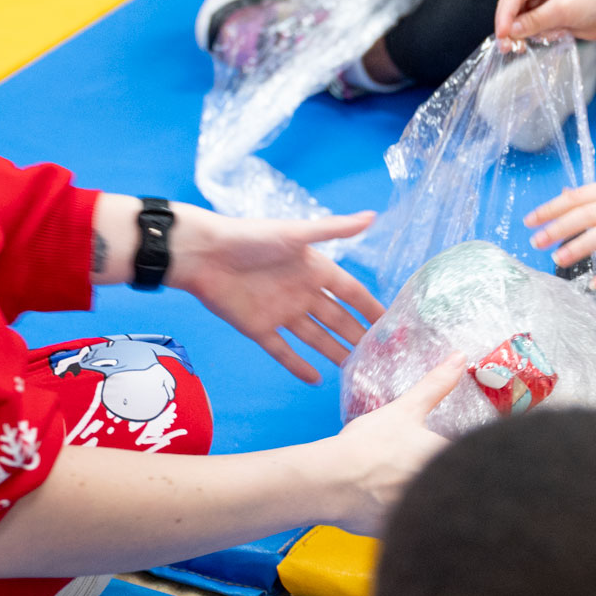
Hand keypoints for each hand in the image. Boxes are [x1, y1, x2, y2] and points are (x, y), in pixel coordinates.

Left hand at [163, 205, 387, 383]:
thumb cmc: (250, 238)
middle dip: (359, 336)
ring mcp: (282, 312)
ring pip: (316, 338)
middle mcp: (302, 293)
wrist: (203, 254)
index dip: (371, 307)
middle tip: (382, 357)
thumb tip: (373, 216)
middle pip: (338, 319)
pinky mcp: (259, 329)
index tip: (393, 324)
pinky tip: (317, 380)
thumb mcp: (295, 233)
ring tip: (357, 371)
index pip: (351, 293)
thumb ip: (334, 230)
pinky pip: (283, 351)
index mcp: (314, 269)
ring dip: (335, 352)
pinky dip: (299, 366)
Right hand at [326, 351, 469, 535]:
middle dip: (449, 482)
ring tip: (403, 491)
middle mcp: (440, 489)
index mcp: (447, 459)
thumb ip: (435, 385)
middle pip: (457, 488)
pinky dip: (410, 523)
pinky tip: (392, 511)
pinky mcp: (403, 534)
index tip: (461, 455)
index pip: (473, 460)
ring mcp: (422, 515)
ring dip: (432, 505)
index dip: (466, 457)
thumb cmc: (367, 445)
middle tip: (416, 473)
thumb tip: (459, 358)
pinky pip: (416, 532)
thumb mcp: (404, 410)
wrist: (331, 482)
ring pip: (438, 512)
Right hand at [494, 0, 595, 41]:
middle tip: (508, 49)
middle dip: (511, 27)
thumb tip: (510, 31)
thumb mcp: (565, 9)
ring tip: (535, 43)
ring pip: (521, 19)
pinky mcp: (549, 11)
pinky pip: (534, 26)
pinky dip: (539, 34)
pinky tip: (557, 34)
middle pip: (512, 6)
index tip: (503, 36)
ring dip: (526, 33)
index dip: (505, 16)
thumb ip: (535, 20)